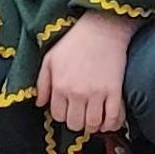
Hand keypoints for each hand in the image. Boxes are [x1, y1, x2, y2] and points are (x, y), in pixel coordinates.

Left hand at [37, 10, 136, 135]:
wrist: (102, 28)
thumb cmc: (74, 41)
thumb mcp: (50, 59)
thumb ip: (42, 83)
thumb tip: (39, 103)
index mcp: (60, 85)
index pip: (58, 115)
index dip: (62, 115)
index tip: (68, 110)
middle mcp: (77, 93)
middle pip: (75, 124)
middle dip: (77, 122)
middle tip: (80, 114)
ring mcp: (97, 93)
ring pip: (93, 124)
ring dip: (93, 125)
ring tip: (93, 118)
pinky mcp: (114, 91)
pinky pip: (114, 118)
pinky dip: (112, 124)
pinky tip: (108, 121)